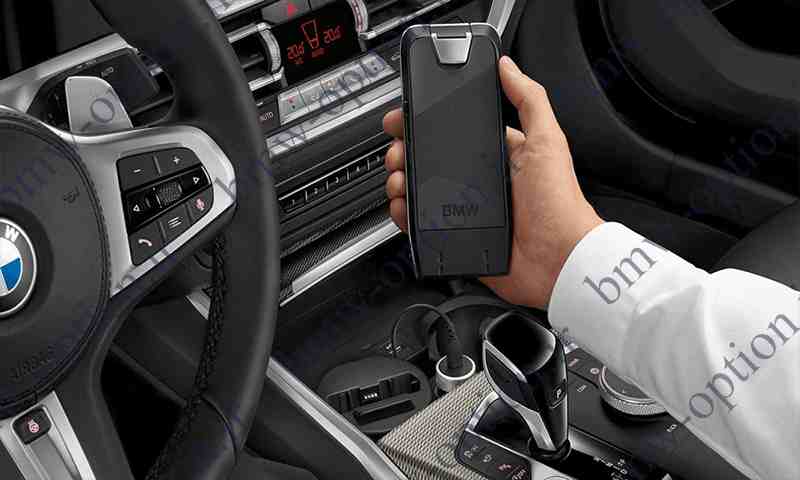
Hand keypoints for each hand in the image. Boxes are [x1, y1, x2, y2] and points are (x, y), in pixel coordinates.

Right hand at [383, 56, 602, 308]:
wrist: (558, 257)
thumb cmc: (559, 203)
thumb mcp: (547, 140)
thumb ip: (530, 99)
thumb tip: (508, 67)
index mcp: (497, 157)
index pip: (452, 134)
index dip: (425, 126)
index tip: (405, 120)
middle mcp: (478, 182)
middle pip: (427, 162)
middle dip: (405, 153)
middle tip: (399, 154)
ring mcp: (464, 210)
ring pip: (419, 191)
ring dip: (401, 182)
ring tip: (400, 180)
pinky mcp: (456, 236)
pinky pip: (420, 224)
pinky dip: (405, 215)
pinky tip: (403, 207)